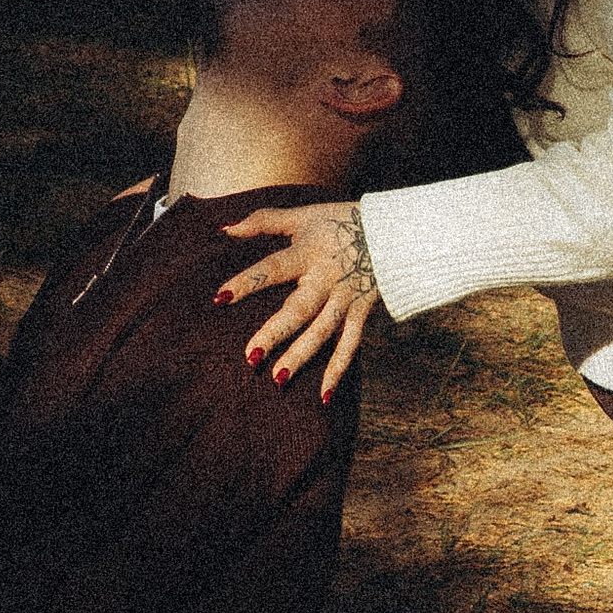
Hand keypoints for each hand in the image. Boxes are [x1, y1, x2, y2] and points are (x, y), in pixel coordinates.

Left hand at [217, 201, 378, 399]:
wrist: (391, 230)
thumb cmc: (337, 222)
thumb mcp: (302, 216)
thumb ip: (263, 221)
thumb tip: (224, 230)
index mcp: (308, 252)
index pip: (274, 268)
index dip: (248, 281)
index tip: (220, 298)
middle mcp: (327, 277)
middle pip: (300, 308)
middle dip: (276, 332)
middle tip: (250, 357)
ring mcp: (346, 297)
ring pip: (322, 331)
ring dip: (301, 355)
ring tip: (278, 379)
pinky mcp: (361, 312)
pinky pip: (350, 345)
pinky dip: (337, 370)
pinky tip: (322, 397)